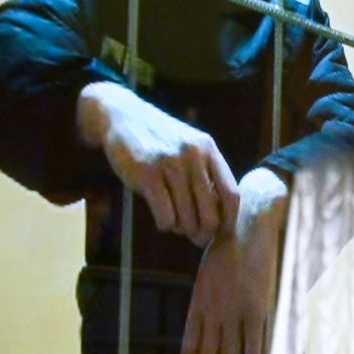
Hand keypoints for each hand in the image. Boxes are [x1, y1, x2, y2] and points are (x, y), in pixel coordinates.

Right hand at [78, 81, 238, 245]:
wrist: (121, 116)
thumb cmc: (160, 140)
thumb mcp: (190, 148)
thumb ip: (205, 174)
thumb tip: (218, 216)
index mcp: (209, 150)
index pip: (231, 194)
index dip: (229, 219)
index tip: (222, 231)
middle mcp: (193, 156)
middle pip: (210, 210)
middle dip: (205, 230)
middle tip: (198, 238)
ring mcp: (170, 164)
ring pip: (187, 215)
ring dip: (183, 229)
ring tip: (178, 227)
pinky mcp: (146, 173)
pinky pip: (165, 214)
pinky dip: (165, 224)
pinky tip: (162, 221)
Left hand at [181, 168, 288, 353]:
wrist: (246, 226)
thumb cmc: (228, 244)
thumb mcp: (209, 270)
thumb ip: (208, 295)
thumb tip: (207, 313)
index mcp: (199, 302)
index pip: (191, 343)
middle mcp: (214, 312)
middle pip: (209, 353)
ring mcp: (235, 312)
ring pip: (230, 353)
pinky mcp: (257, 309)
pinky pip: (255, 344)